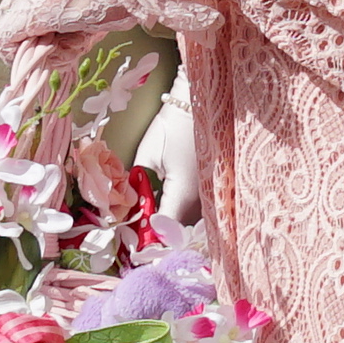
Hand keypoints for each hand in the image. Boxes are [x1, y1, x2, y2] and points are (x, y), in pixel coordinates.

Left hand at [131, 82, 209, 228]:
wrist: (200, 103)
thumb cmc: (172, 125)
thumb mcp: (146, 155)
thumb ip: (137, 183)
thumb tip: (129, 202)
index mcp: (183, 193)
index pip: (165, 229)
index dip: (150, 237)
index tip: (136, 239)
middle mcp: (202, 198)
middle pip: (180, 230)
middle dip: (161, 231)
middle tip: (142, 226)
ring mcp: (211, 192)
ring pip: (191, 220)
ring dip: (174, 222)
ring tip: (155, 214)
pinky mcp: (214, 185)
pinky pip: (199, 208)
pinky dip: (184, 209)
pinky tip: (172, 201)